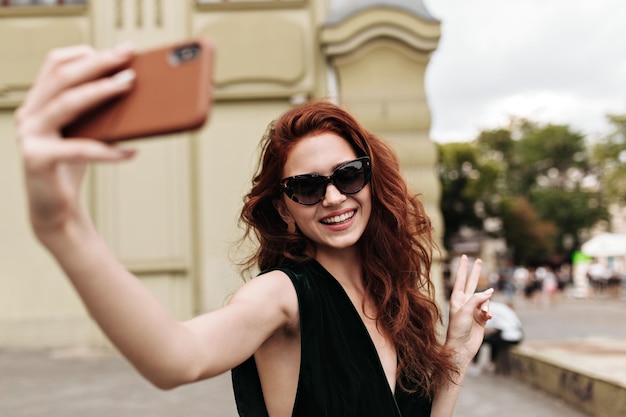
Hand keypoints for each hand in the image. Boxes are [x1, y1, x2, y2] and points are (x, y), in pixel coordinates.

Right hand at [16, 43, 136, 236]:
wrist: (56, 210)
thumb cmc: (72, 168)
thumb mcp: (86, 133)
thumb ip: (97, 111)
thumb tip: (133, 87)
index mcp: (38, 103)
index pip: (56, 64)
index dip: (87, 53)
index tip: (120, 50)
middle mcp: (29, 115)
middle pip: (62, 76)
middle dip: (98, 62)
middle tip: (128, 57)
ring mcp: (30, 136)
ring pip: (67, 103)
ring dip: (102, 91)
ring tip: (130, 85)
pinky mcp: (38, 159)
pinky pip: (78, 149)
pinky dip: (108, 150)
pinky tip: (132, 151)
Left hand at [445, 255, 492, 368]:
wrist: (462, 347)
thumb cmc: (458, 328)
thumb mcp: (465, 310)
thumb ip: (477, 298)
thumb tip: (490, 291)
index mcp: (456, 298)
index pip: (460, 279)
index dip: (463, 267)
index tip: (464, 257)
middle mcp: (465, 302)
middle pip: (472, 283)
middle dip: (476, 272)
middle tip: (479, 260)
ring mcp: (474, 310)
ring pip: (485, 299)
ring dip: (486, 305)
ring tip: (483, 314)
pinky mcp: (481, 318)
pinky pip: (489, 310)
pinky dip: (489, 313)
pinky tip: (488, 318)